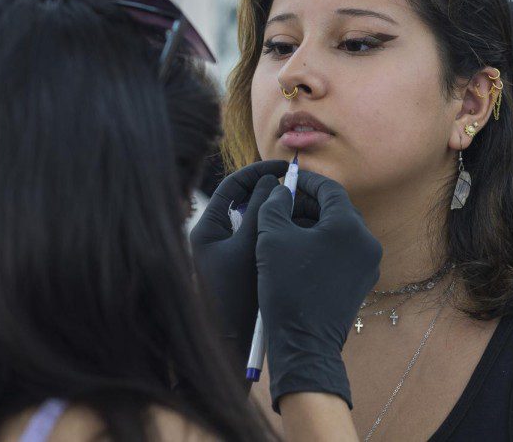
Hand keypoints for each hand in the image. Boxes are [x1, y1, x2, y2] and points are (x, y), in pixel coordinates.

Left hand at [189, 160, 287, 369]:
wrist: (231, 344)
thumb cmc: (237, 297)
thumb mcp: (251, 247)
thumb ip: (261, 211)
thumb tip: (273, 181)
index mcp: (207, 227)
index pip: (233, 185)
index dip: (261, 172)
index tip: (288, 168)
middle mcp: (214, 237)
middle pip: (245, 200)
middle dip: (272, 191)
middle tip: (300, 187)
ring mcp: (227, 253)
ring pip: (255, 220)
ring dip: (278, 212)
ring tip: (304, 209)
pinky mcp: (241, 268)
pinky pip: (260, 239)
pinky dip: (278, 232)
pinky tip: (300, 234)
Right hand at [256, 170, 381, 411]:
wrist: (304, 344)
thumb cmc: (287, 288)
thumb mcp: (272, 238)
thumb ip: (275, 205)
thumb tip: (282, 190)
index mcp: (349, 226)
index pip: (330, 189)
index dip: (306, 181)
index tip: (287, 178)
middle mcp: (367, 242)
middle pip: (337, 209)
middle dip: (309, 204)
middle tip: (284, 203)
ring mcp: (368, 264)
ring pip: (341, 231)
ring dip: (315, 224)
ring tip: (287, 229)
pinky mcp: (363, 282)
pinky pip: (344, 252)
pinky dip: (323, 245)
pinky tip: (298, 252)